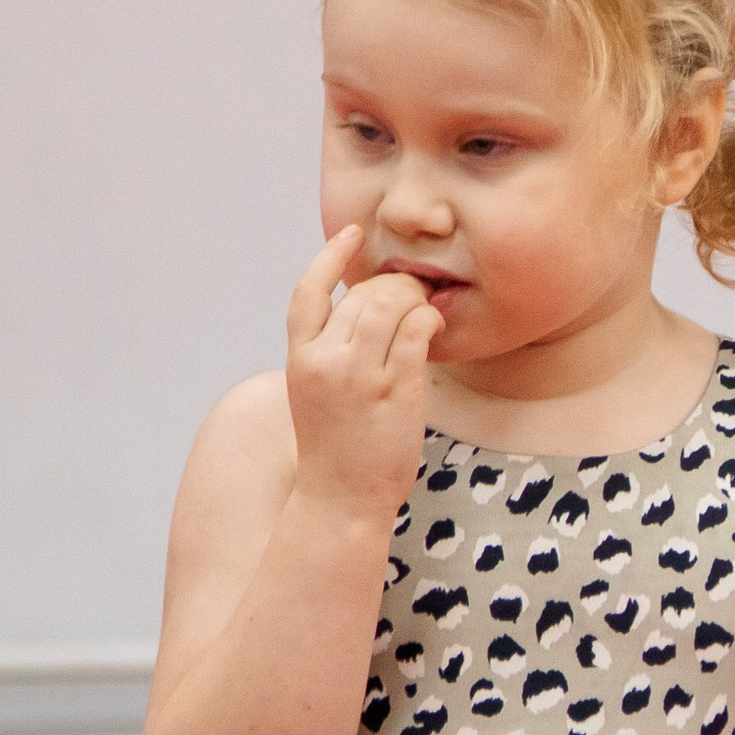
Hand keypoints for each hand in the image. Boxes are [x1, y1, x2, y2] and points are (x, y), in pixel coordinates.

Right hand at [283, 225, 443, 522]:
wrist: (342, 500)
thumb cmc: (336, 449)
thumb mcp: (317, 394)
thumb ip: (329, 353)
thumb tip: (363, 311)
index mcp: (301, 360)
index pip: (308, 292)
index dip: (330, 257)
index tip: (351, 234)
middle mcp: (326, 362)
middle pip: (362, 294)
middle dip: (394, 286)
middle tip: (414, 297)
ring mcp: (360, 376)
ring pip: (391, 304)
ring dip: (415, 299)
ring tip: (425, 312)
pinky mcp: (395, 391)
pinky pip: (416, 332)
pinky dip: (428, 321)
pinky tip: (433, 328)